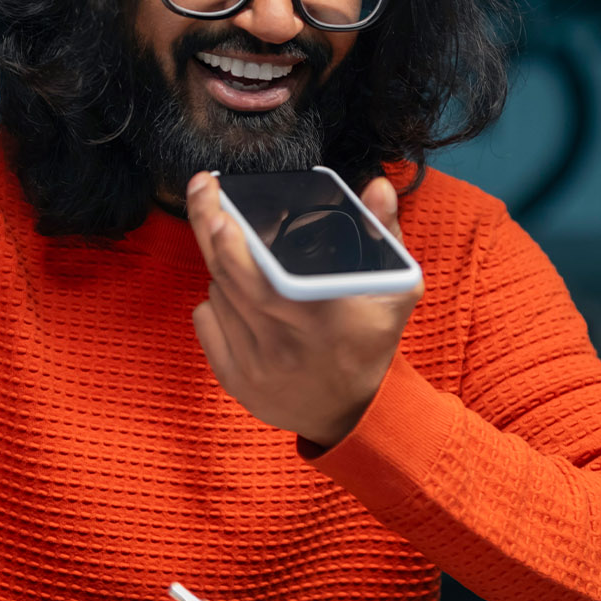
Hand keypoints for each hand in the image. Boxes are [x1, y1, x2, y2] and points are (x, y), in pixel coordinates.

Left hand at [185, 171, 422, 447]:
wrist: (354, 414)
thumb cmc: (372, 341)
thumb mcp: (395, 289)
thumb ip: (384, 233)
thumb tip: (378, 186)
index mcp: (321, 322)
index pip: (264, 285)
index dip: (235, 251)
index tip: (220, 215)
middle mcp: (283, 348)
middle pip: (229, 279)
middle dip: (209, 227)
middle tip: (204, 189)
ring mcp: (254, 368)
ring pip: (217, 293)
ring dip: (225, 268)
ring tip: (248, 260)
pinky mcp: (234, 381)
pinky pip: (205, 321)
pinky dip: (216, 300)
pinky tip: (239, 298)